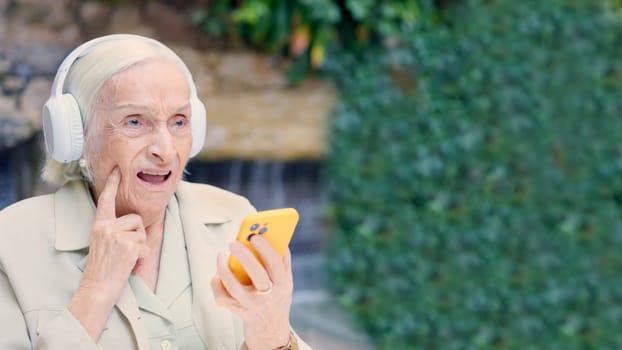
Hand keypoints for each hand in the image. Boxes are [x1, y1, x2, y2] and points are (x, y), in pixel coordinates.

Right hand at [68, 167, 149, 339]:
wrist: (98, 286)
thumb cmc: (104, 266)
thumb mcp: (104, 242)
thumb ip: (115, 229)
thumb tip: (134, 221)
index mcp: (98, 224)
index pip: (106, 200)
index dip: (113, 184)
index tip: (118, 169)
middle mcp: (105, 227)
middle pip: (135, 218)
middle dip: (137, 233)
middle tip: (123, 250)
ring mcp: (116, 235)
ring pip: (141, 230)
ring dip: (139, 244)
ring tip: (125, 256)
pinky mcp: (127, 244)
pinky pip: (145, 243)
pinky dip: (142, 254)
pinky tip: (129, 262)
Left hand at [211, 235, 292, 349]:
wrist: (271, 331)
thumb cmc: (276, 296)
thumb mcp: (284, 281)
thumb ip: (279, 261)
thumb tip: (266, 234)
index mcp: (283, 284)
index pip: (276, 264)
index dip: (266, 249)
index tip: (254, 236)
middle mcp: (269, 295)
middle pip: (257, 275)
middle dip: (244, 257)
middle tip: (233, 242)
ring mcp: (252, 305)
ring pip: (234, 287)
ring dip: (224, 269)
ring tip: (221, 255)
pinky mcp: (238, 312)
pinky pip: (223, 297)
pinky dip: (217, 283)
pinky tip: (217, 273)